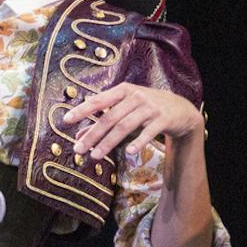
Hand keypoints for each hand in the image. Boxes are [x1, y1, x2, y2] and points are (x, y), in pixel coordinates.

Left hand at [64, 82, 203, 160]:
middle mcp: (136, 96)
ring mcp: (151, 107)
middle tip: (78, 150)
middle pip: (110, 117)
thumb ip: (104, 121)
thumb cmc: (147, 109)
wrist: (181, 110)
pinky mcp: (164, 119)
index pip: (99, 100)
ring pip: (125, 126)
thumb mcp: (125, 110)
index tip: (66, 121)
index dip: (82, 110)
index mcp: (123, 91)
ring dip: (108, 142)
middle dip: (92, 135)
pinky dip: (138, 142)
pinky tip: (128, 153)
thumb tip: (80, 136)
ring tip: (95, 156)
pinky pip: (148, 132)